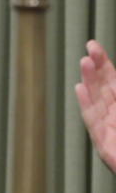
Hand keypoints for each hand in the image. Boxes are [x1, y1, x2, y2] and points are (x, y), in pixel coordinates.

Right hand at [76, 39, 115, 174]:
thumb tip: (115, 81)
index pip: (112, 81)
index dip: (103, 63)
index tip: (93, 46)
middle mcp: (115, 117)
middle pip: (102, 88)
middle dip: (96, 68)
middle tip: (89, 49)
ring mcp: (109, 131)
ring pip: (96, 101)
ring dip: (90, 81)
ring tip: (84, 63)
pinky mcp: (105, 146)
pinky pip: (93, 122)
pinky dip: (86, 105)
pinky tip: (79, 89)